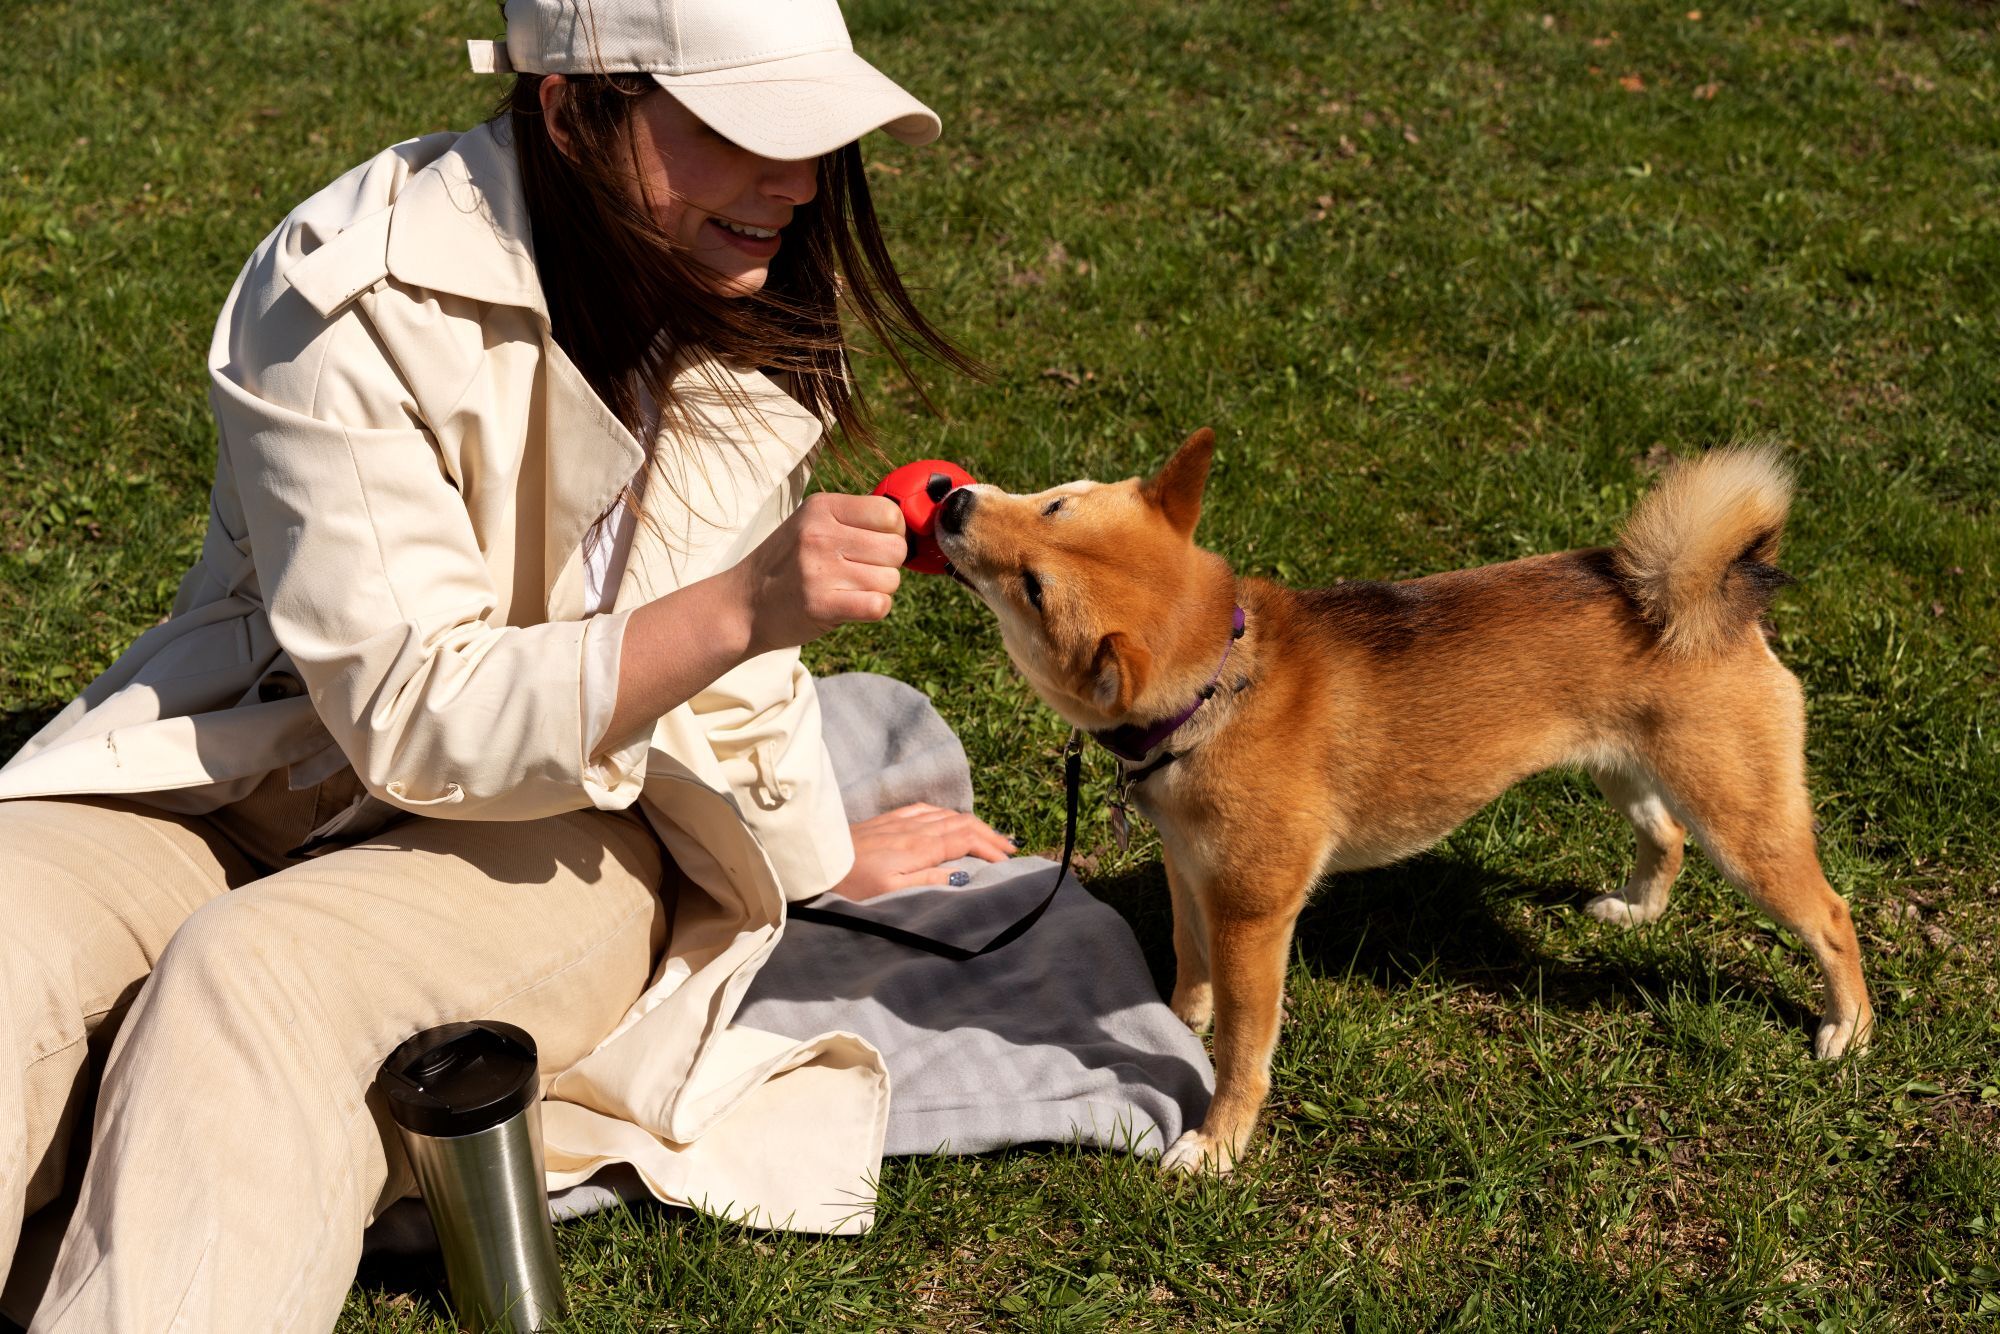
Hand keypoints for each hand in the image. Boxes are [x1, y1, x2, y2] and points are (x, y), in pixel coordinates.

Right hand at [729, 492, 905, 654]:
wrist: (743, 605)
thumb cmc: (787, 564)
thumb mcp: (811, 524)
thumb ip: (853, 519)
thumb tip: (906, 526)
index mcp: (821, 508)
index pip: (890, 514)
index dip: (893, 533)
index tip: (875, 545)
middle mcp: (819, 534)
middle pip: (896, 548)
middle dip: (888, 565)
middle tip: (861, 572)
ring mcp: (818, 570)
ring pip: (891, 580)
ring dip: (879, 589)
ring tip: (850, 589)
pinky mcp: (820, 605)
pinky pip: (878, 605)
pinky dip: (874, 609)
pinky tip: (854, 606)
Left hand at [829, 803, 1016, 901]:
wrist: (819, 864)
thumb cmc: (853, 885)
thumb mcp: (892, 892)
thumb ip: (929, 881)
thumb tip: (963, 875)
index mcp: (919, 848)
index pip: (965, 839)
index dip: (990, 847)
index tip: (1008, 860)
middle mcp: (914, 829)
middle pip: (961, 823)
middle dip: (989, 834)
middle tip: (1009, 848)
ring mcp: (900, 821)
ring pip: (946, 814)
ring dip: (972, 823)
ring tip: (989, 835)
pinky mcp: (887, 820)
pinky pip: (925, 809)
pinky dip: (947, 813)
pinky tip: (949, 817)